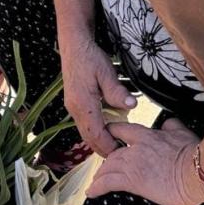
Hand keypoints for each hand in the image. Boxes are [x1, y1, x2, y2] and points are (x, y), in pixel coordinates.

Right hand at [58, 30, 136, 156]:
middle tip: (121, 158)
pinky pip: (84, 124)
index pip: (96, 133)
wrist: (74, 46)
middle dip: (103, 149)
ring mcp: (72, 106)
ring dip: (98, 142)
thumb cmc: (90, 57)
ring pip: (85, 132)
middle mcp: (74, 108)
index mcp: (82, 103)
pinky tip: (107, 132)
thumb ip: (117, 91)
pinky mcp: (74, 103)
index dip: (109, 146)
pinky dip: (94, 133)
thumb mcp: (106, 72)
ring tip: (116, 148)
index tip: (123, 154)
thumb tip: (131, 106)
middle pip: (88, 137)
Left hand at [86, 119, 203, 204]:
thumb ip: (171, 126)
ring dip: (100, 176)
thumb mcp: (182, 133)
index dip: (112, 135)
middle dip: (105, 162)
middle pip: (111, 153)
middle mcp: (134, 147)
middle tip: (103, 170)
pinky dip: (97, 187)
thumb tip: (168, 123)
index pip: (120, 130)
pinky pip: (108, 183)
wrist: (199, 171)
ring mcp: (132, 164)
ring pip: (107, 167)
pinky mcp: (133, 180)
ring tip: (95, 183)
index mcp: (146, 134)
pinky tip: (91, 193)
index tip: (108, 141)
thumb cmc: (195, 153)